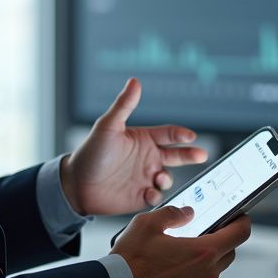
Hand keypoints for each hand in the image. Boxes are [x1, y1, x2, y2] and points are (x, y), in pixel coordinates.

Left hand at [60, 77, 206, 215]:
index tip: (190, 136)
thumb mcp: (108, 126)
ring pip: (168, 178)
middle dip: (190, 155)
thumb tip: (135, 81)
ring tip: (158, 177)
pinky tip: (148, 192)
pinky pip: (157, 196)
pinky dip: (157, 195)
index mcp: (143, 139)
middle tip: (201, 155)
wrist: (76, 184)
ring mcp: (145, 178)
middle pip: (177, 156)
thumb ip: (124, 105)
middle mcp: (148, 158)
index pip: (168, 134)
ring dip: (167, 178)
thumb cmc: (90, 152)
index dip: (180, 134)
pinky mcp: (140, 196)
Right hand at [111, 206, 251, 277]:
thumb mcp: (147, 223)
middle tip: (201, 235)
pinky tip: (171, 275)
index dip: (242, 223)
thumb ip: (173, 214)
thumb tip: (187, 213)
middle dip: (220, 242)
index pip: (239, 234)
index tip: (240, 219)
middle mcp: (207, 274)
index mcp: (202, 251)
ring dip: (203, 263)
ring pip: (212, 272)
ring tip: (177, 258)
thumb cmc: (131, 261)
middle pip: (228, 253)